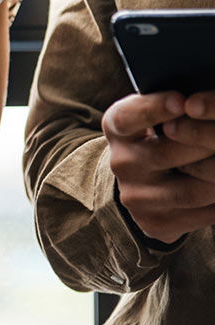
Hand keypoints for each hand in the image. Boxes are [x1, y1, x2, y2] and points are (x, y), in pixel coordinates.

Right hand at [104, 91, 214, 242]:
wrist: (147, 182)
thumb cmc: (163, 136)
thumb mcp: (159, 113)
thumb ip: (177, 106)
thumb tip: (201, 104)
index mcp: (118, 128)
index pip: (128, 118)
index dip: (154, 109)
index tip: (181, 101)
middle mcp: (122, 163)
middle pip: (170, 154)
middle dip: (209, 142)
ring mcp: (137, 197)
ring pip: (194, 190)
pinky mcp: (156, 222)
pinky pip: (204, 213)